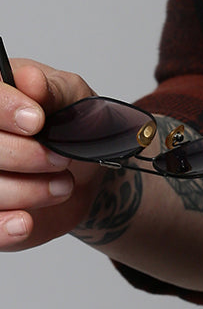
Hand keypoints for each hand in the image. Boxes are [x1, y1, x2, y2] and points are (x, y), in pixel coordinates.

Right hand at [0, 59, 106, 249]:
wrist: (87, 168)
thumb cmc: (75, 123)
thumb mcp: (74, 96)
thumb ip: (52, 89)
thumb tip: (31, 80)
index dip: (6, 110)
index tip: (37, 122)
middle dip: (24, 156)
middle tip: (61, 158)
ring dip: (27, 191)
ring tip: (62, 185)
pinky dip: (4, 228)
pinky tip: (25, 222)